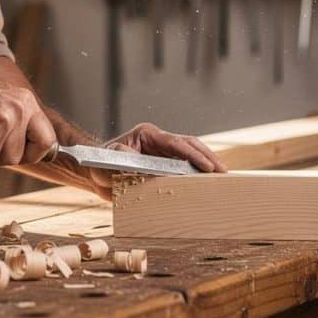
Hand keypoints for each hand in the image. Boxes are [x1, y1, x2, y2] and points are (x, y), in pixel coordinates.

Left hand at [87, 122, 225, 200]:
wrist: (94, 173)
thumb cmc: (99, 163)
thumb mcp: (107, 160)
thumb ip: (122, 158)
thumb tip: (141, 163)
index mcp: (147, 135)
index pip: (175, 143)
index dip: (192, 154)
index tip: (207, 165)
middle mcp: (158, 141)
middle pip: (189, 145)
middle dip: (207, 157)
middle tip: (223, 171)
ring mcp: (162, 153)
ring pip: (190, 155)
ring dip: (206, 164)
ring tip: (223, 177)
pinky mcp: (164, 165)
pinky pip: (183, 168)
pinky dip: (196, 174)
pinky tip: (208, 183)